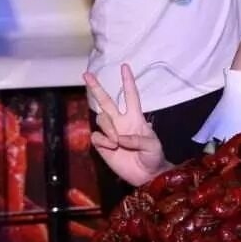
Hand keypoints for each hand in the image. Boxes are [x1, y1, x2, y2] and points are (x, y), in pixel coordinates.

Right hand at [84, 64, 169, 186]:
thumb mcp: (153, 146)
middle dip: (96, 87)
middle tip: (86, 74)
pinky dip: (103, 140)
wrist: (146, 174)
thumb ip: (138, 139)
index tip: (125, 67)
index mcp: (135, 117)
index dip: (127, 82)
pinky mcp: (102, 144)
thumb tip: (120, 138)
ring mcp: (110, 132)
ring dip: (108, 128)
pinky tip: (111, 147)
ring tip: (117, 142)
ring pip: (100, 118)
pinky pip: (96, 136)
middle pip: (105, 101)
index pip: (130, 96)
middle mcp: (120, 121)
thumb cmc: (153, 156)